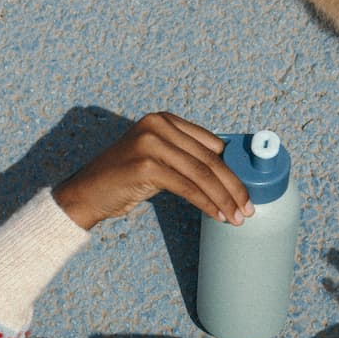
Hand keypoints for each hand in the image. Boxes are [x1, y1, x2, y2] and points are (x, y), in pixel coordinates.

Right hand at [52, 113, 252, 230]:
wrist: (87, 193)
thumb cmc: (126, 179)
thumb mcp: (158, 159)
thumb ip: (186, 157)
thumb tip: (231, 174)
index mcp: (164, 120)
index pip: (212, 144)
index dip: (235, 168)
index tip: (251, 189)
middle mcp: (158, 125)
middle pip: (210, 159)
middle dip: (235, 187)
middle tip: (250, 209)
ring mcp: (150, 143)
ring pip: (202, 174)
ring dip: (225, 199)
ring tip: (238, 217)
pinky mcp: (145, 165)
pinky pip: (188, 187)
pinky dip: (207, 204)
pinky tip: (219, 216)